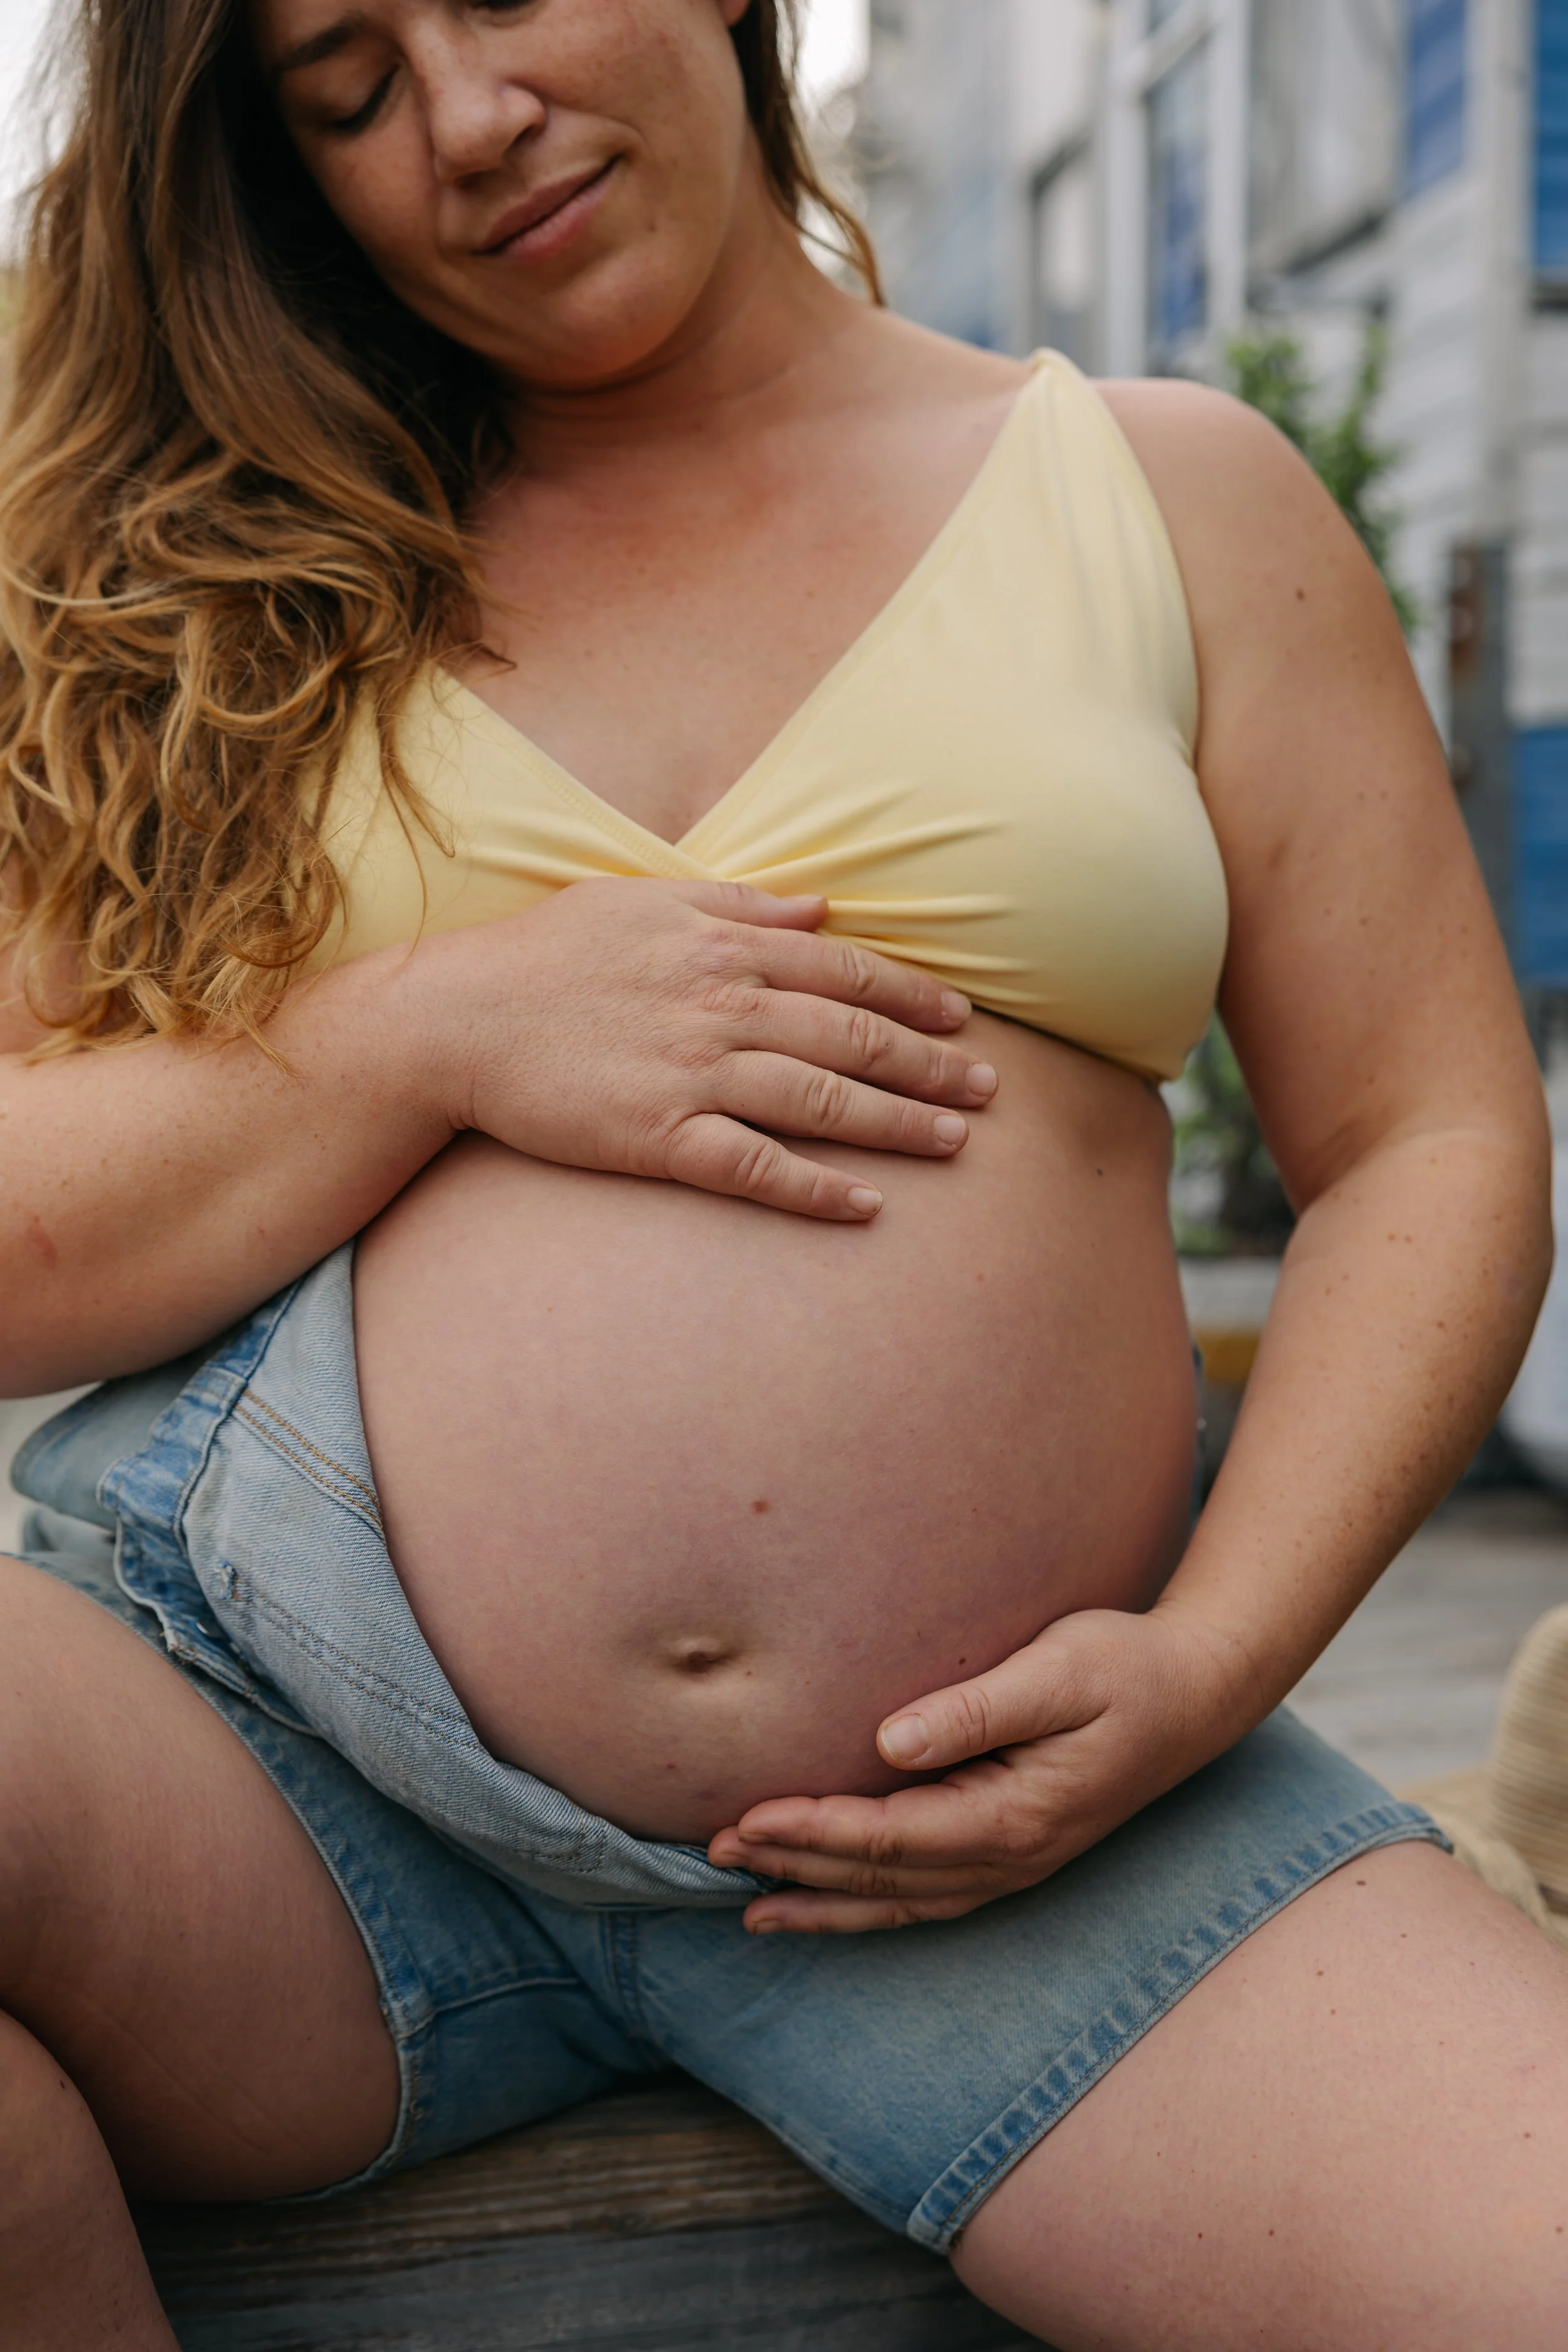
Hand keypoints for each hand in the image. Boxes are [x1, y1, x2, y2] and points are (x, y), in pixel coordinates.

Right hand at [427, 877, 996, 1219]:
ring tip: (957, 1142)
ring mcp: (692, 1074)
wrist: (457, 1018)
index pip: (843, 970)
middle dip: (930, 1063)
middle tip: (988, 1090)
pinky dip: (815, 1189)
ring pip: (821, 1099)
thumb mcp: (643, 899)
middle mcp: (721, 1006)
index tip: (963, 1017)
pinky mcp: (659, 1137)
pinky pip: (755, 1167)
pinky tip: (867, 1207)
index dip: (912, 994)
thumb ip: (739, 903)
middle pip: (851, 1036)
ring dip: (898, 1123)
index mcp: (722, 946)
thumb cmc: (547, 954)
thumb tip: (821, 906)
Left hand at [706, 1606, 1257, 1931]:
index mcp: (1016, 1815)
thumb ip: (978, 1709)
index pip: (891, 1836)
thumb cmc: (1127, 1666)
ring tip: (747, 1902)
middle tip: (713, 1851)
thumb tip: (890, 1739)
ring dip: (823, 1899)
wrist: (1197, 1692)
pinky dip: (868, 1905)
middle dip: (796, 1864)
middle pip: (883, 1877)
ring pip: (899, 1902)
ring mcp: (1014, 1863)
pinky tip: (825, 1899)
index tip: (745, 1817)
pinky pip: (924, 1896)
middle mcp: (1011, 1855)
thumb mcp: (1061, 1670)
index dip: (813, 1831)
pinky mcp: (1012, 1850)